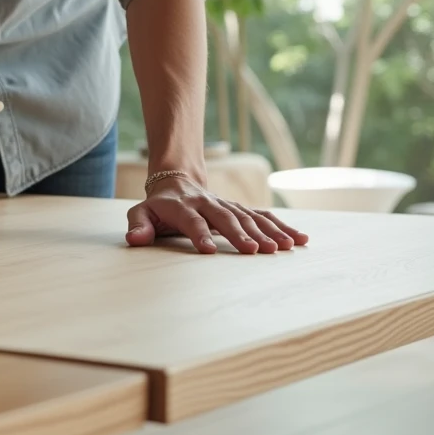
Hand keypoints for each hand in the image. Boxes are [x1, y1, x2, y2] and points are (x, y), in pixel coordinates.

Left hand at [125, 175, 308, 254]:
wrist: (177, 183)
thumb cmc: (157, 207)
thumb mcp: (141, 213)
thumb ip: (138, 226)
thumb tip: (134, 240)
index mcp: (182, 206)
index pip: (190, 221)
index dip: (198, 234)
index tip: (208, 250)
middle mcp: (208, 203)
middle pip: (225, 218)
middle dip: (240, 234)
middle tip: (255, 251)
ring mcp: (226, 205)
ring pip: (249, 217)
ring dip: (267, 232)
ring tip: (284, 247)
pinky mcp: (240, 209)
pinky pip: (263, 216)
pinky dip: (281, 226)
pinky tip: (299, 238)